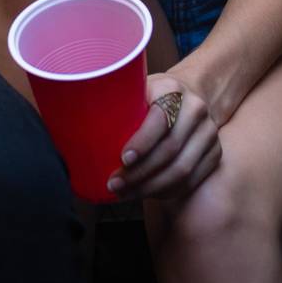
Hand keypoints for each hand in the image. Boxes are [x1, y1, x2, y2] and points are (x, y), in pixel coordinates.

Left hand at [105, 74, 220, 203]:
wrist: (191, 95)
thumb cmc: (151, 95)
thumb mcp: (136, 88)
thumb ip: (115, 102)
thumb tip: (66, 123)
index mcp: (172, 89)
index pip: (160, 118)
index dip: (142, 142)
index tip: (122, 159)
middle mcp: (196, 109)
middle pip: (170, 150)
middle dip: (140, 173)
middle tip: (114, 185)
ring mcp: (209, 133)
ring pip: (182, 170)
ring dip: (150, 188)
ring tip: (125, 194)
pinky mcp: (215, 154)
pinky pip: (191, 181)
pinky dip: (166, 192)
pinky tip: (146, 194)